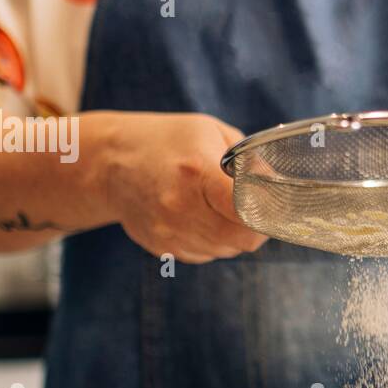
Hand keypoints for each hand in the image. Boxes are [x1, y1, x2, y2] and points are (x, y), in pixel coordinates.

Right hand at [98, 112, 267, 262]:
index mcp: (197, 172)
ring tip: (225, 210)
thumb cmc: (165, 142)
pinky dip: (214, 242)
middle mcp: (181, 207)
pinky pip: (205, 255)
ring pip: (226, 251)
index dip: (269, 211)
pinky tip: (201, 218)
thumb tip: (279, 185)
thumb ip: (249, 160)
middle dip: (258, 228)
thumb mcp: (210, 132)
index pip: (247, 209)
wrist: (108, 163)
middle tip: (257, 210)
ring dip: (236, 236)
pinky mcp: (162, 248)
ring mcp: (169, 232)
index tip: (276, 203)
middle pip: (242, 239)